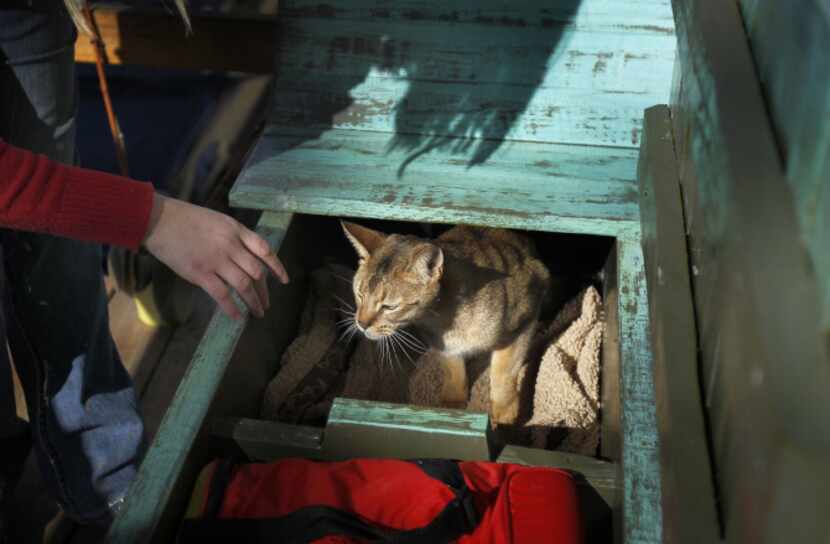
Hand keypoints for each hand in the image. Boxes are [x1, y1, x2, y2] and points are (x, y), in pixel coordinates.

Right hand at [142, 193, 288, 319]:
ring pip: (244, 286)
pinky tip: (238, 317)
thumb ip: (233, 237)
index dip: (277, 267)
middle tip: (266, 304)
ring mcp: (217, 260)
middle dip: (264, 291)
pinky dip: (232, 308)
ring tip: (258, 313)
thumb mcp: (217, 221)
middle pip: (257, 272)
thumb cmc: (186, 219)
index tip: (284, 280)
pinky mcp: (201, 273)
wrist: (160, 220)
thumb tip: (245, 257)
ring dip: (254, 302)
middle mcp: (231, 246)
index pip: (265, 250)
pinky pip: (222, 295)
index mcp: (236, 230)